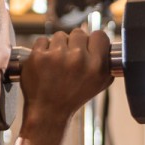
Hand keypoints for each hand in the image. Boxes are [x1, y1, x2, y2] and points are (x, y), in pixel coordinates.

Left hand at [16, 29, 112, 143]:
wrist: (48, 111)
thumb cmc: (73, 97)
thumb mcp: (99, 84)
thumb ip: (106, 63)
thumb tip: (105, 44)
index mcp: (96, 66)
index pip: (99, 35)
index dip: (93, 41)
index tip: (88, 47)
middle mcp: (78, 59)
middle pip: (79, 33)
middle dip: (74, 43)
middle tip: (70, 59)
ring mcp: (57, 56)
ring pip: (60, 35)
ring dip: (58, 46)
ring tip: (57, 63)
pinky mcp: (38, 56)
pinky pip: (42, 40)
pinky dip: (43, 49)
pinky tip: (46, 63)